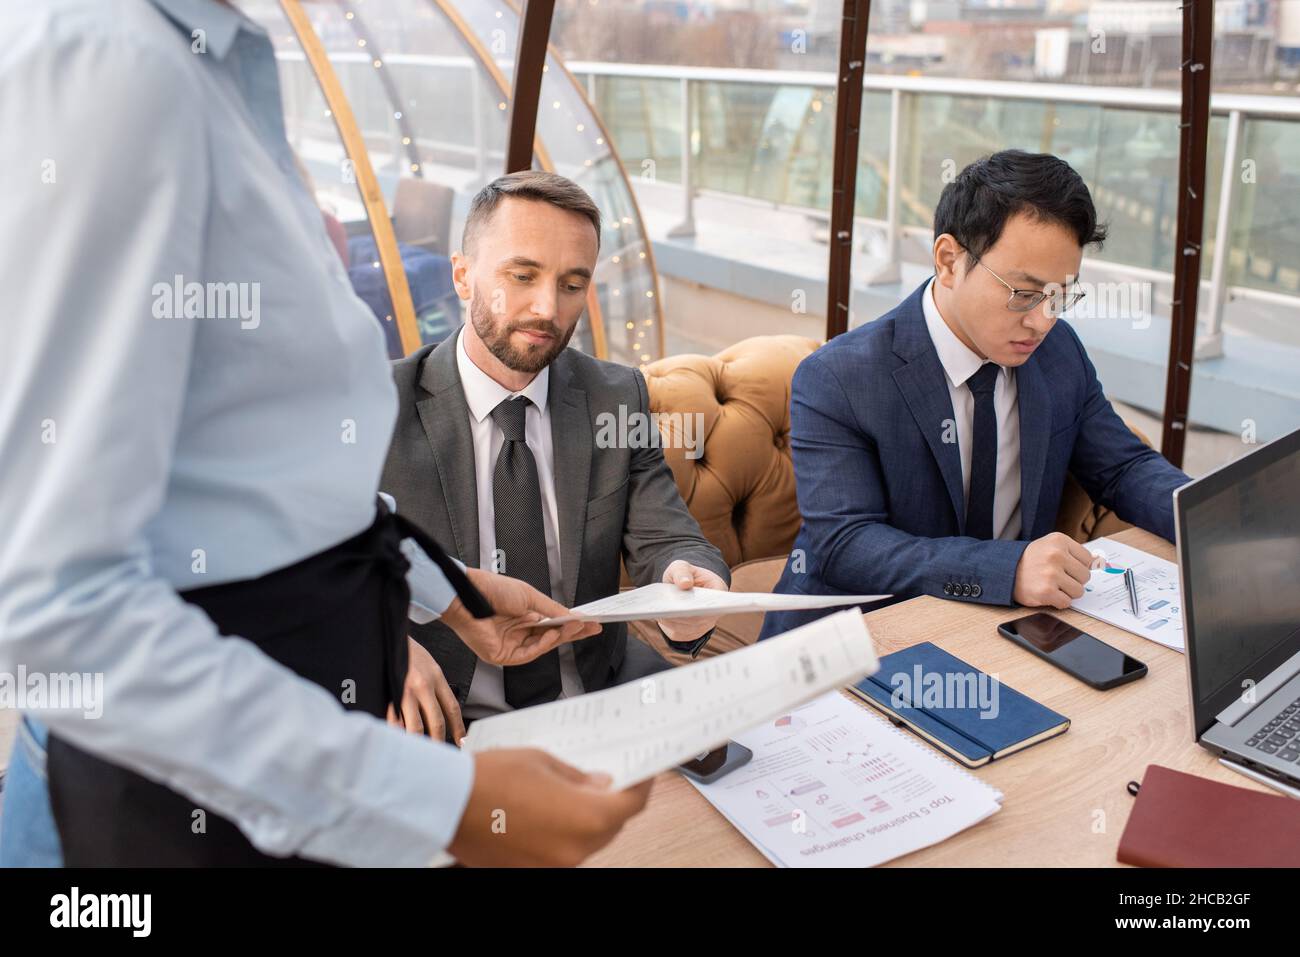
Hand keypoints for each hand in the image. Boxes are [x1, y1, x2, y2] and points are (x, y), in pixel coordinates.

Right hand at [387, 637, 464, 743]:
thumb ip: (436, 687)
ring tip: (421, 752)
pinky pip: (394, 722)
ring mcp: (405, 691)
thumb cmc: (408, 652)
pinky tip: (400, 741)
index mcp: (436, 677)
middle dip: (440, 741)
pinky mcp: (388, 695)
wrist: (388, 636)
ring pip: (417, 726)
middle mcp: (423, 685)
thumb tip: (443, 713)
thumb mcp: (430, 665)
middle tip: (440, 752)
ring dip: (420, 742)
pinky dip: (398, 734)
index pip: (452, 708)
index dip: (458, 728)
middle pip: (437, 722)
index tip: (460, 741)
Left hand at [441, 567, 600, 666]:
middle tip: (592, 628)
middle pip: (551, 638)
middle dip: (573, 633)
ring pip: (542, 647)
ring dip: (560, 637)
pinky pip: (528, 654)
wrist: (468, 595)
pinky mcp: (502, 656)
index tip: (591, 622)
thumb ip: (551, 609)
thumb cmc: (492, 590)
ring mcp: (511, 645)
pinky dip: (543, 645)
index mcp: (526, 617)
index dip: (572, 625)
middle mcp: (520, 632)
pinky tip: (552, 635)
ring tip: (575, 627)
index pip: (554, 625)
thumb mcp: (529, 596)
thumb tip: (571, 615)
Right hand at [448, 749, 653, 866]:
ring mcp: (553, 866)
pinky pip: (561, 852)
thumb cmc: (492, 776)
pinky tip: (552, 814)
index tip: (643, 774)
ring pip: (587, 843)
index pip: (630, 806)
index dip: (641, 786)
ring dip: (589, 820)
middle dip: (614, 804)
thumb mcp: (544, 762)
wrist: (446, 804)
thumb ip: (579, 778)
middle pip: (611, 828)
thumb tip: (600, 785)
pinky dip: (564, 834)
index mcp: (586, 818)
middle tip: (612, 781)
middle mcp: (575, 850)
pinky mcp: (531, 871)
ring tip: (578, 794)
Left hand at [656, 559, 727, 643]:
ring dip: (673, 621)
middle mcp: (714, 612)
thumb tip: (685, 583)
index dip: (702, 606)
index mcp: (718, 591)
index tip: (686, 605)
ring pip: (687, 628)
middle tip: (666, 610)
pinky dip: (668, 625)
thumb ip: (683, 571)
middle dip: (682, 614)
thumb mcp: (681, 567)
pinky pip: (679, 633)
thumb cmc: (684, 575)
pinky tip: (659, 617)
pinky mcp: (690, 633)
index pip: (716, 602)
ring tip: (658, 612)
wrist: (681, 587)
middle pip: (699, 618)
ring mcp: (703, 625)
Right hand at [1012, 532, 1093, 608]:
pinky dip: (1058, 602)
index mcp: (1059, 541)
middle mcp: (1056, 555)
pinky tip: (1047, 593)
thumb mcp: (1051, 547)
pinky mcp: (1046, 591)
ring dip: (1067, 592)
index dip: (1078, 567)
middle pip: (1085, 576)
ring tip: (1051, 585)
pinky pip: (1066, 602)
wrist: (1004, 570)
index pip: (1088, 559)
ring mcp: (1051, 573)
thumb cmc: (1031, 560)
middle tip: (1056, 577)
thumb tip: (1100, 562)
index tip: (1065, 567)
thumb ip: (1075, 553)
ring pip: (1078, 591)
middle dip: (1073, 580)